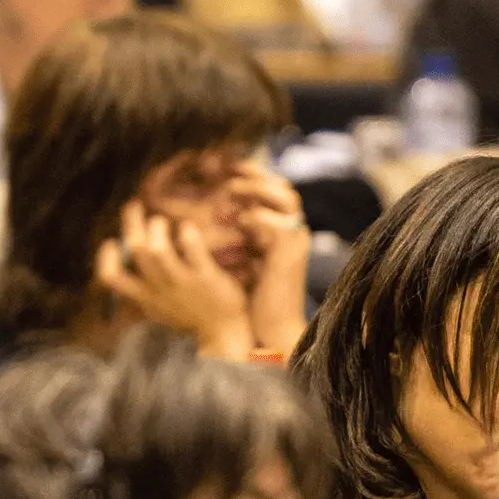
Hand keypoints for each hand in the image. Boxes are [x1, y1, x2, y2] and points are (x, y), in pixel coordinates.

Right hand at [96, 200, 254, 360]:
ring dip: (156, 228)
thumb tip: (131, 259)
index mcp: (144, 297)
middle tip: (135, 206)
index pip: (111, 278)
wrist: (223, 336)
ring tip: (161, 220)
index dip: (105, 257)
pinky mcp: (205, 278)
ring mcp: (181, 284)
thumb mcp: (159, 308)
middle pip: (135, 252)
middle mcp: (158, 290)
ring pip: (157, 251)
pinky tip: (188, 228)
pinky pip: (192, 250)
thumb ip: (143, 287)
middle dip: (131, 224)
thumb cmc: (191, 317)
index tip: (112, 241)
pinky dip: (187, 233)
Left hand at [229, 163, 310, 355]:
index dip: (250, 175)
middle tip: (226, 171)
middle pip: (283, 186)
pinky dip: (257, 217)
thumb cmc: (250, 300)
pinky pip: (279, 223)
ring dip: (257, 188)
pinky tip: (238, 220)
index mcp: (280, 230)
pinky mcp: (291, 254)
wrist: (270, 330)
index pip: (272, 190)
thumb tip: (204, 213)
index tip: (221, 168)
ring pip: (287, 196)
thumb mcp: (238, 258)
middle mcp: (292, 231)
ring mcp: (295, 240)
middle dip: (254, 174)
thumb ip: (232, 234)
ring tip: (230, 190)